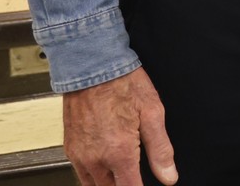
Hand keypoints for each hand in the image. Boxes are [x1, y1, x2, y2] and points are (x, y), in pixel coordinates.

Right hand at [63, 68, 176, 185]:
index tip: (146, 184)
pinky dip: (93, 175)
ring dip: (108, 183)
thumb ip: (161, 149)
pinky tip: (105, 163)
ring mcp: (80, 155)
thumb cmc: (123, 82)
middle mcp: (96, 159)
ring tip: (122, 173)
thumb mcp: (152, 111)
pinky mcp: (70, 148)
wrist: (92, 65)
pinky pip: (81, 173)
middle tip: (135, 175)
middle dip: (124, 185)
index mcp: (119, 153)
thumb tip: (169, 176)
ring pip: (94, 185)